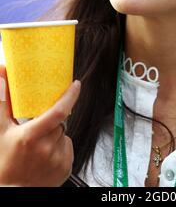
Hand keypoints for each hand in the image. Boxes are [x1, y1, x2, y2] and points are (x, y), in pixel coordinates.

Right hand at [0, 65, 80, 185]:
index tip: (76, 84)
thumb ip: (2, 102)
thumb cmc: (5, 163)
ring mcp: (58, 159)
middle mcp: (47, 148)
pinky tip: (46, 155)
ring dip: (55, 134)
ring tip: (39, 146)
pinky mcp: (66, 167)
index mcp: (31, 137)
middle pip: (59, 122)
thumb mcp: (0, 131)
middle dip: (52, 121)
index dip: (69, 96)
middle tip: (38, 129)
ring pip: (63, 134)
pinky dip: (60, 147)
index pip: (58, 111)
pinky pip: (68, 147)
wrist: (13, 193)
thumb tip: (2, 73)